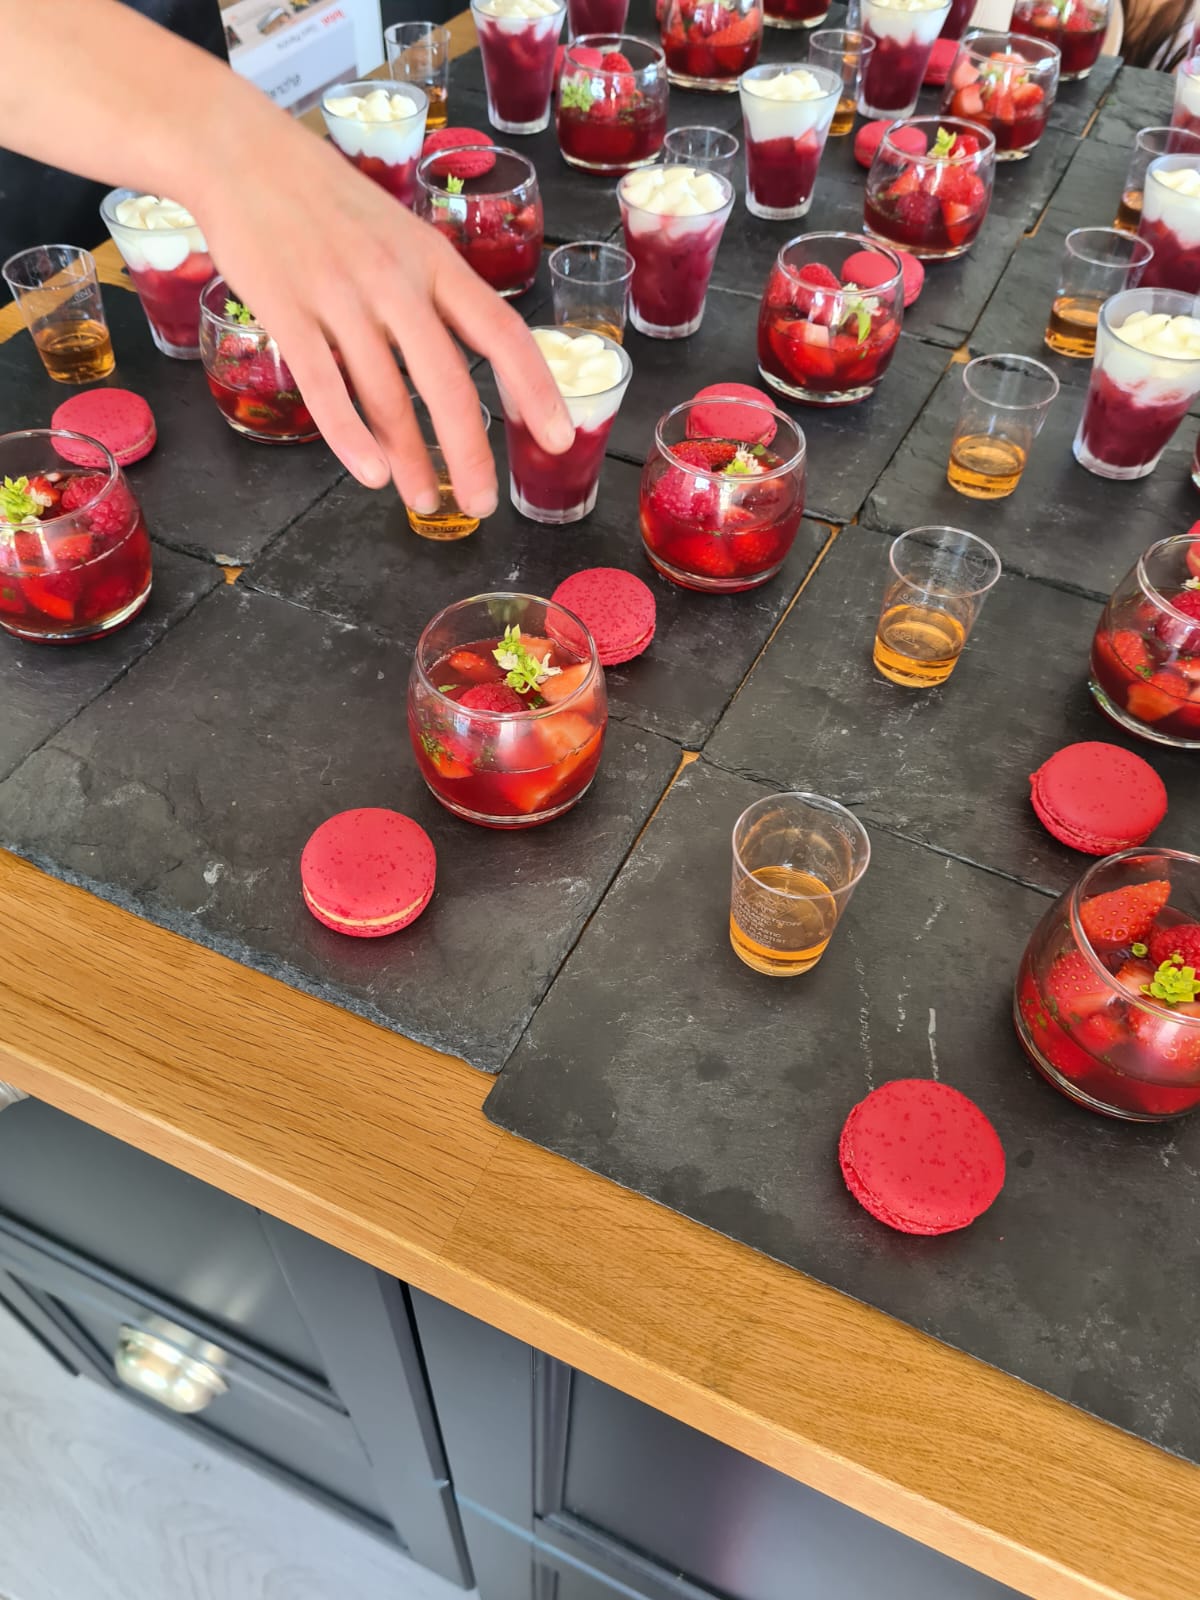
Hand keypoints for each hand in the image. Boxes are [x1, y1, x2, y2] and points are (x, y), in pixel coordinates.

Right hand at [190, 110, 572, 515]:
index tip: (558, 437)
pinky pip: (324, 387)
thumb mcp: (402, 233)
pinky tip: (372, 474)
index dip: (535, 390)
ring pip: (387, 395)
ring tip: (424, 501)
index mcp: (434, 261)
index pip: (501, 332)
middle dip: (471, 451)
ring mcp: (340, 297)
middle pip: (447, 380)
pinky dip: (350, 438)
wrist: (243, 152)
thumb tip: (471, 363)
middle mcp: (395, 281)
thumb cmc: (329, 201)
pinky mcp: (286, 312)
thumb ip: (436, 294)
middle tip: (482, 502)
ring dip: (411, 459)